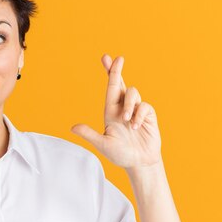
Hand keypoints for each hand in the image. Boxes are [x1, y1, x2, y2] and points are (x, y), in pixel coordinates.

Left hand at [70, 54, 161, 169]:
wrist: (140, 163)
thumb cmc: (120, 154)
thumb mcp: (103, 144)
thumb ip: (89, 134)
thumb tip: (73, 128)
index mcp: (110, 112)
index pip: (110, 89)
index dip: (109, 73)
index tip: (106, 58)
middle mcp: (123, 108)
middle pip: (121, 84)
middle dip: (118, 70)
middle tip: (119, 58)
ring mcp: (136, 110)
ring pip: (133, 94)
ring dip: (128, 106)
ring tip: (127, 121)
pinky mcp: (148, 115)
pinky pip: (144, 106)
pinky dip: (139, 115)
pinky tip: (136, 127)